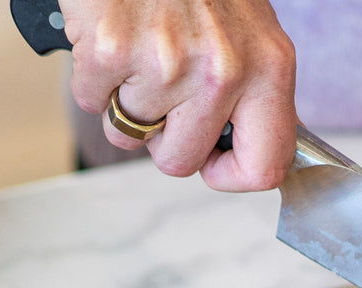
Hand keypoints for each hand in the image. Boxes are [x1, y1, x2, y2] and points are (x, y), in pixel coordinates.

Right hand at [60, 0, 296, 191]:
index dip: (231, 176)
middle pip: (182, 162)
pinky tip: (113, 43)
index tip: (214, 164)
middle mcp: (224, 72)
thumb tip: (253, 155)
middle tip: (163, 100)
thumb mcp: (253, 36)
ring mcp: (166, 62)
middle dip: (164, 140)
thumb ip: (257, 95)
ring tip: (140, 58)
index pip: (265, 167)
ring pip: (131, 135)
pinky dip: (94, 80)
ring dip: (126, 104)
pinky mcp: (111, 49)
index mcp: (270, 71)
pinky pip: (92, 102)